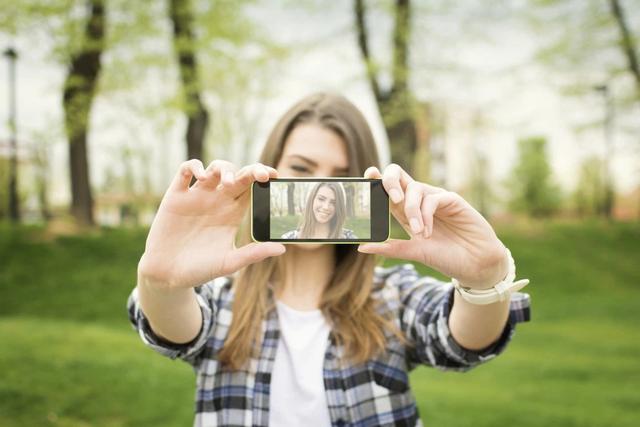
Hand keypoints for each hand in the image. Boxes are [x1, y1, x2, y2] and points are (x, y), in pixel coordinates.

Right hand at [137, 159, 285, 289]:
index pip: (251, 188)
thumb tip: (282, 248)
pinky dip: (194, 166)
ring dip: (224, 168)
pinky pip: (185, 171)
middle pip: (237, 174)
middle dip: (251, 170)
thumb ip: (253, 254)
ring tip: (228, 181)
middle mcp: (217, 201)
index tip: (274, 176)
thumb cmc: (200, 270)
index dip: (262, 178)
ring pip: (214, 169)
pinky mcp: (176, 196)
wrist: (167, 275)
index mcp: (232, 213)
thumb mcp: (229, 263)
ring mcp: (197, 196)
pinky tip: (201, 176)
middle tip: (261, 175)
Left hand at [358, 164, 507, 288]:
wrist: (474, 265)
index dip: (377, 180)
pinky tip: (428, 232)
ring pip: (415, 188)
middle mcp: (419, 201)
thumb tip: (360, 247)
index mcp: (406, 212)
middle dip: (390, 180)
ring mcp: (436, 198)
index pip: (388, 190)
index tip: (368, 174)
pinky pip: (433, 198)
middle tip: (391, 198)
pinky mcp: (452, 200)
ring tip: (419, 234)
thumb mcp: (413, 252)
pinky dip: (426, 214)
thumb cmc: (445, 257)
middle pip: (400, 176)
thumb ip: (389, 248)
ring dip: (412, 211)